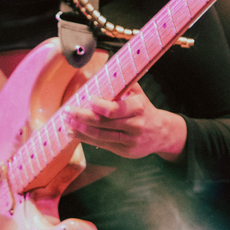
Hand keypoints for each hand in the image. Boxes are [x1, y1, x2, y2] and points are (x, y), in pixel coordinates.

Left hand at [64, 83, 186, 161]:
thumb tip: (96, 77)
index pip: (115, 109)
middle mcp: (135, 125)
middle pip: (104, 123)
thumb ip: (120, 84)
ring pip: (101, 136)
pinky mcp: (126, 152)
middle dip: (82, 117)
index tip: (87, 99)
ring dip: (81, 129)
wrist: (162, 132)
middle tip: (67, 111)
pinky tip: (76, 133)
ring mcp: (131, 141)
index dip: (98, 105)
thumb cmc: (144, 109)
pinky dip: (87, 139)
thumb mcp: (137, 93)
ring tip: (67, 123)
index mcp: (138, 108)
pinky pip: (103, 144)